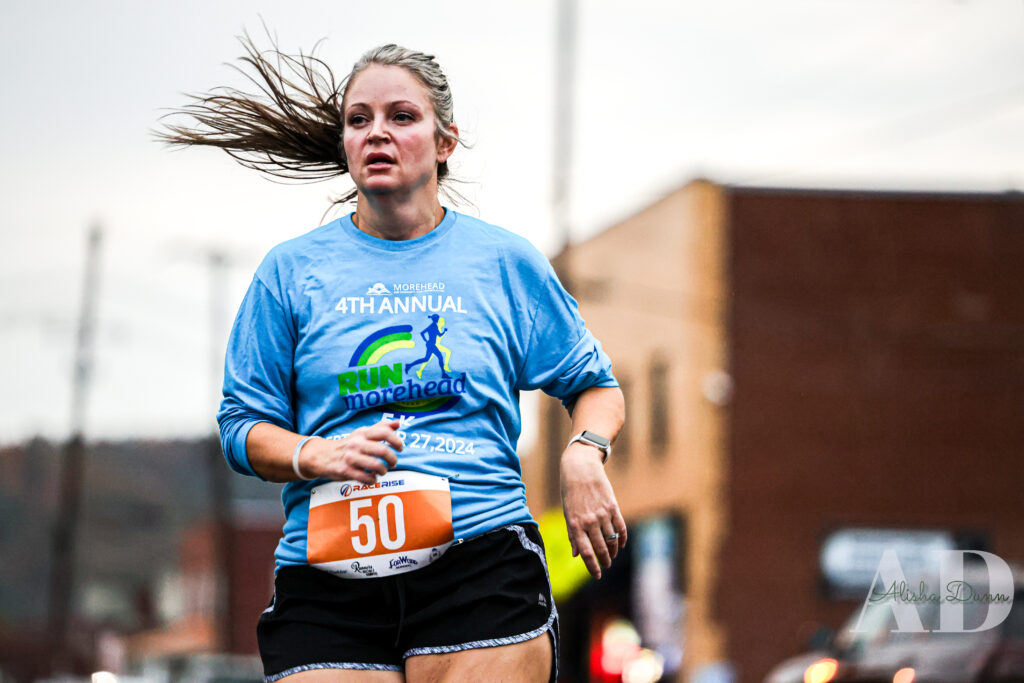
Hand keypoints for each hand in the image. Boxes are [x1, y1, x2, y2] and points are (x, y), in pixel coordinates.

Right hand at [300, 420, 402, 483]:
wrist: (322, 455)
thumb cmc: (347, 444)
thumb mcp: (361, 433)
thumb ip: (380, 427)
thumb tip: (398, 423)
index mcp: (362, 433)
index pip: (384, 432)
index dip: (396, 440)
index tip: (400, 448)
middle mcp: (357, 444)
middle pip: (382, 450)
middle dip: (392, 459)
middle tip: (393, 463)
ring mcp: (351, 458)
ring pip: (375, 465)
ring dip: (383, 470)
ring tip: (382, 471)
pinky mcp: (345, 471)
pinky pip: (365, 478)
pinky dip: (372, 480)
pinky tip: (372, 478)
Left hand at [560, 444, 626, 578]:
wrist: (580, 469)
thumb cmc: (571, 493)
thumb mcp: (567, 513)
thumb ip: (573, 535)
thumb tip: (576, 555)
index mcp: (575, 524)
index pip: (586, 552)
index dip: (592, 567)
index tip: (597, 576)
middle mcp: (589, 521)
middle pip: (600, 548)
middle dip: (604, 561)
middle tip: (606, 566)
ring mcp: (602, 514)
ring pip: (612, 540)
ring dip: (613, 551)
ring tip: (612, 556)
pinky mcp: (613, 507)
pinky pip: (620, 527)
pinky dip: (622, 538)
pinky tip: (621, 545)